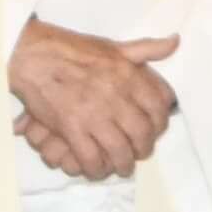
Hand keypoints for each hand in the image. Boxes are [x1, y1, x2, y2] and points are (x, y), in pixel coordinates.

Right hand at [7, 20, 182, 181]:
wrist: (36, 56)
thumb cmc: (75, 50)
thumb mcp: (116, 46)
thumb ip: (147, 49)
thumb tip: (175, 42)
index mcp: (129, 76)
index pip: (158, 107)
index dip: (161, 124)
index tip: (156, 131)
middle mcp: (116, 96)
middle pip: (142, 133)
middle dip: (144, 149)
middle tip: (139, 153)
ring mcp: (94, 114)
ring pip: (119, 150)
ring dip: (123, 164)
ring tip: (121, 167)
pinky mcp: (72, 128)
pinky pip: (91, 158)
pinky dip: (96, 169)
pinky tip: (96, 169)